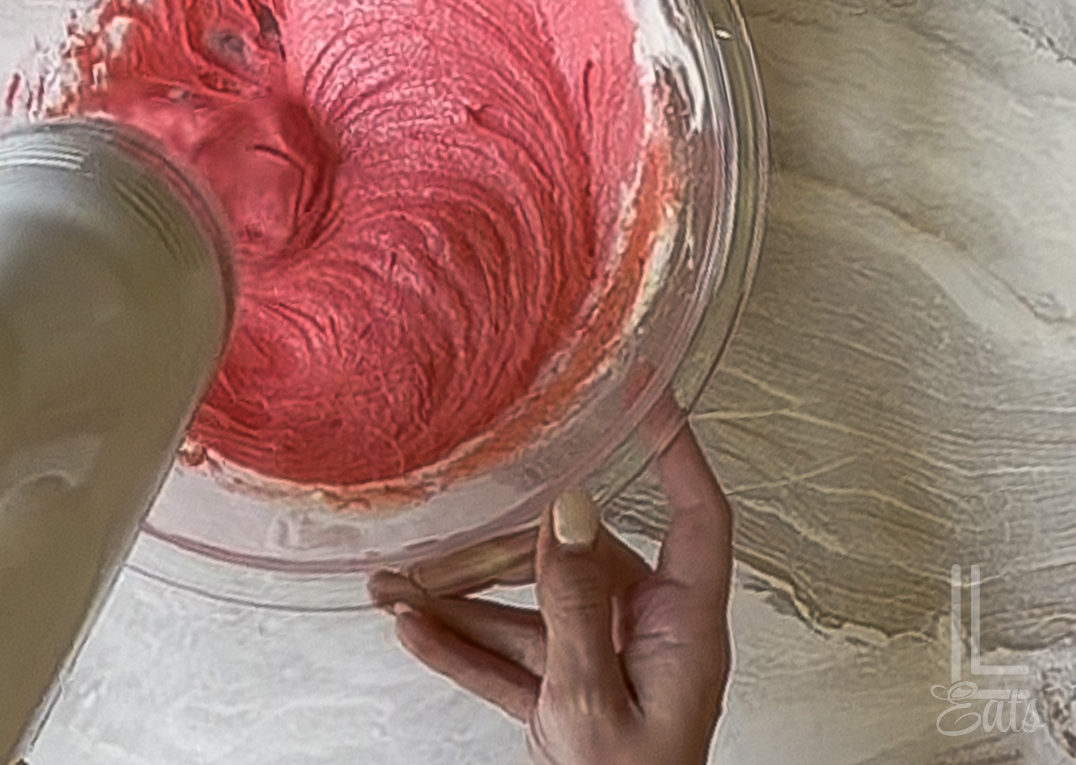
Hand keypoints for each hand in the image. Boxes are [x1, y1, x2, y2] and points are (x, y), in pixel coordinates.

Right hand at [372, 420, 732, 764]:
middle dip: (495, 555)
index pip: (696, 514)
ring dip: (457, 604)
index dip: (673, 448)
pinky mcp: (564, 693)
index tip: (638, 390)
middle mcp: (645, 633)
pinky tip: (411, 630)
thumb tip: (573, 506)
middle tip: (433, 548)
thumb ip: (576, 602)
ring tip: (390, 593)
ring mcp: (602, 661)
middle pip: (572, 561)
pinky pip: (508, 657)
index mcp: (683, 627)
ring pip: (525, 611)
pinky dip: (461, 647)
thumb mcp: (591, 696)